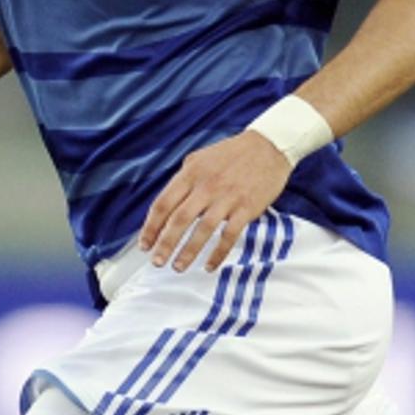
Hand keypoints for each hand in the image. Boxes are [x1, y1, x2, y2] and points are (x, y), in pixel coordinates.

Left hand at [139, 131, 292, 272]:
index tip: (144, 244)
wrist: (269, 147)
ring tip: (178, 267)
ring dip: (188, 252)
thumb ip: (183, 178)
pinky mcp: (246, 208)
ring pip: (203, 230)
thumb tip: (168, 202)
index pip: (164, 203)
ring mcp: (227, 198)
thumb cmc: (233, 154)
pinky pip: (229, 236)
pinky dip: (218, 253)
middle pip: (179, 219)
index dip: (151, 227)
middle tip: (157, 261)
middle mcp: (206, 186)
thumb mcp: (200, 158)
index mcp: (191, 173)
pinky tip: (209, 266)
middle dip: (165, 244)